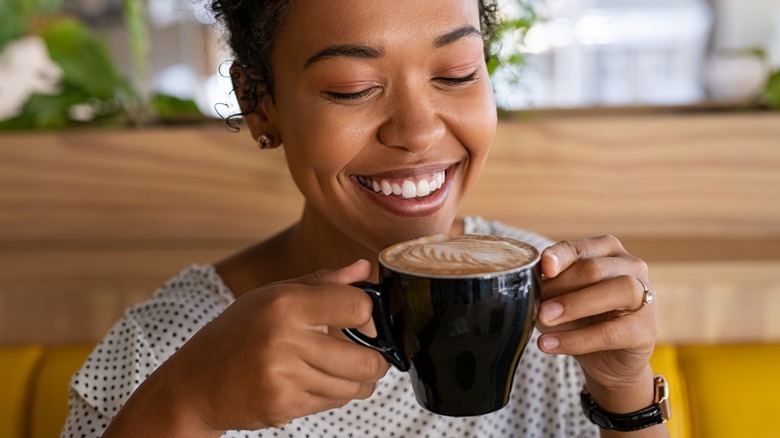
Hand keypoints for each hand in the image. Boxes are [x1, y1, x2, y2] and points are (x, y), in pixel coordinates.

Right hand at [116, 259, 388, 434]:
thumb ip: (323, 282)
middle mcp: (284, 339)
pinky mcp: (282, 406)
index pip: (357, 307)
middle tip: (370, 358)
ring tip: (345, 371)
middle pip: (364, 360)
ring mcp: (283, 377)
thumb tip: (363, 268)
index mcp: (285, 303)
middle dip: (375, 362)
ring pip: (353, 387)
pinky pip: (331, 404)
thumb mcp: (273, 295)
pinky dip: (333, 396)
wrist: (195, 381)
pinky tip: (316, 383)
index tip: (364, 324)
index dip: (370, 318)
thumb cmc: (238, 332)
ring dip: (358, 383)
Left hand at [535, 235, 656, 393]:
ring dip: (575, 306)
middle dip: (562, 286)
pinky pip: (612, 332)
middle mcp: (631, 267)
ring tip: (544, 320)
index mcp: (607, 251)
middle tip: (537, 306)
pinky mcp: (646, 330)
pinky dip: (578, 339)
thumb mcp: (561, 298)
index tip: (544, 267)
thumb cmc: (582, 319)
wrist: (606, 360)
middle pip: (596, 268)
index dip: (561, 256)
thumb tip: (532, 285)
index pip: (580, 248)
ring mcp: (645, 296)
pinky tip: (552, 344)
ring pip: (617, 290)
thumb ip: (550, 286)